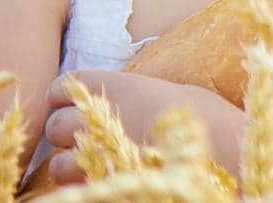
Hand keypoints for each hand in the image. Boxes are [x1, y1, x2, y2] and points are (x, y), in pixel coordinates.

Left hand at [43, 70, 240, 184]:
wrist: (216, 148)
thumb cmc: (200, 116)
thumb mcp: (168, 91)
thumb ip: (133, 93)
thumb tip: (125, 95)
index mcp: (114, 87)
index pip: (61, 88)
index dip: (64, 99)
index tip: (77, 107)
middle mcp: (97, 117)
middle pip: (56, 125)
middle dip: (68, 135)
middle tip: (92, 140)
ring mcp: (96, 153)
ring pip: (57, 162)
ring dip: (71, 165)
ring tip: (96, 166)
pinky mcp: (98, 181)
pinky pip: (69, 186)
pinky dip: (80, 184)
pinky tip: (102, 179)